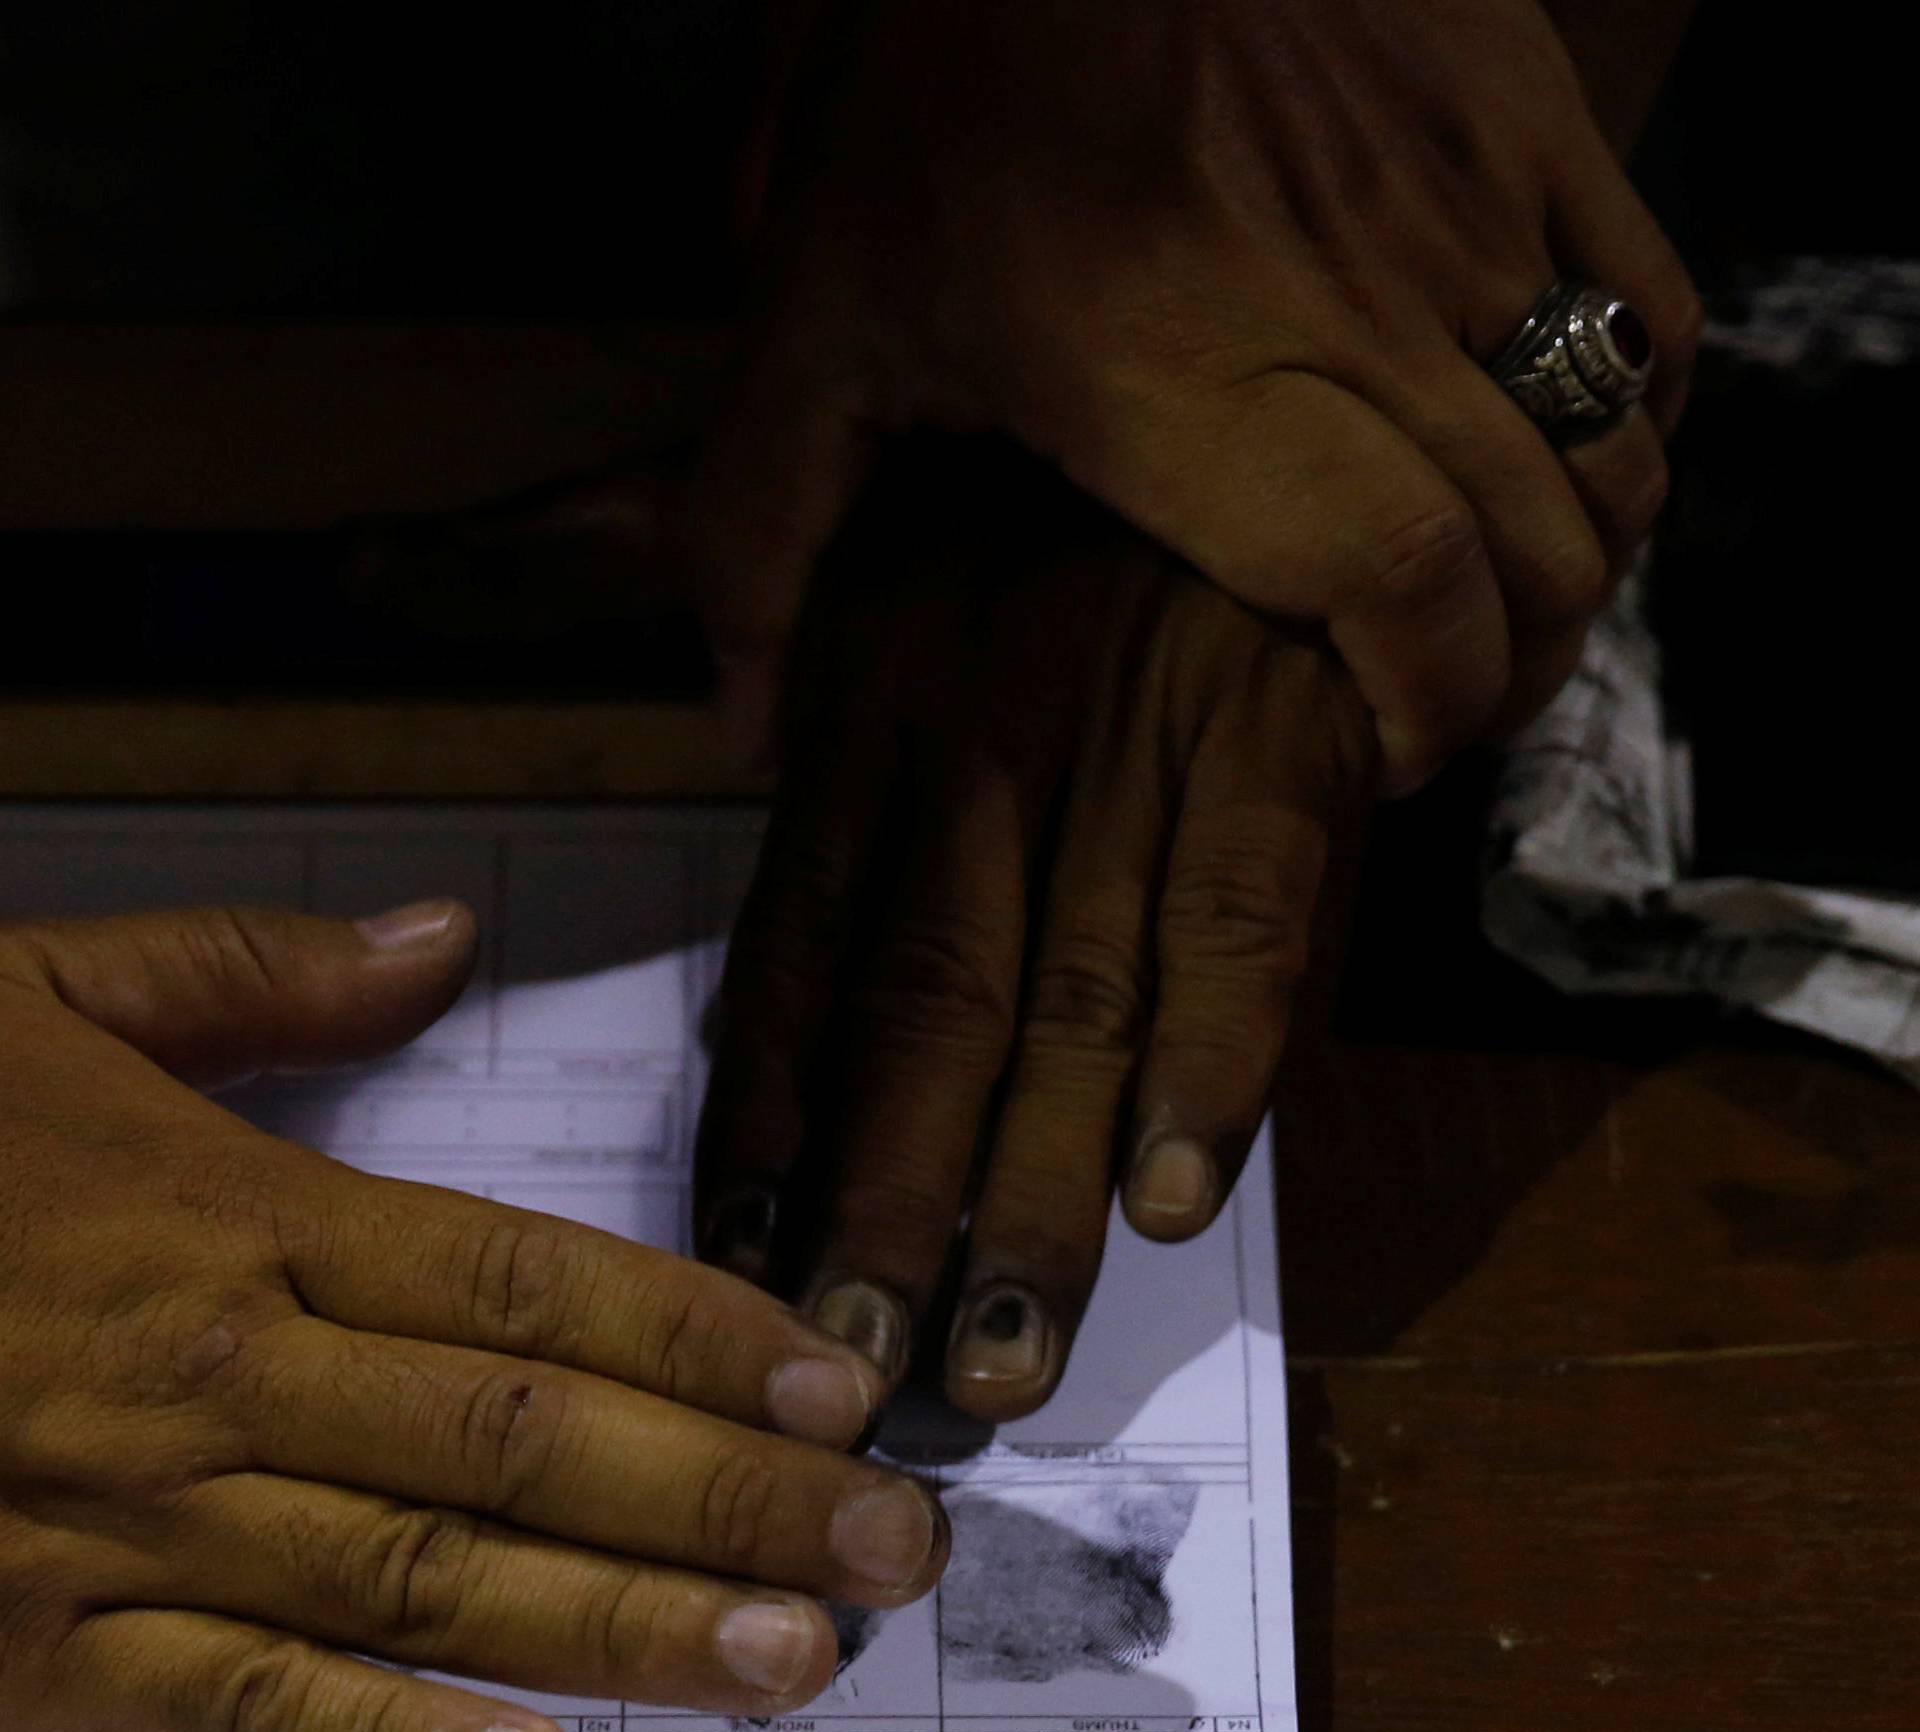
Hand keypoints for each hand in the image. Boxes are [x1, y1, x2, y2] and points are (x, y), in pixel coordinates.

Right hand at [0, 903, 946, 1731]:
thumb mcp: (31, 995)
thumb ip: (254, 978)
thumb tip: (449, 933)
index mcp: (236, 1212)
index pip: (522, 1278)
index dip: (699, 1337)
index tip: (842, 1389)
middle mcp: (218, 1374)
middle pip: (521, 1440)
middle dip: (727, 1505)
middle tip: (896, 1556)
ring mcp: (130, 1526)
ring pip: (423, 1581)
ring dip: (624, 1632)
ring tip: (800, 1664)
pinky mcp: (35, 1662)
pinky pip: (237, 1711)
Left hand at [682, 0, 1697, 790]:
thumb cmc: (937, 72)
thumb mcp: (815, 308)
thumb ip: (761, 532)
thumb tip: (738, 719)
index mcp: (1185, 372)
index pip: (1404, 580)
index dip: (1427, 706)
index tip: (1374, 760)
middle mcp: (1355, 299)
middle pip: (1536, 542)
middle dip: (1510, 672)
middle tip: (1434, 708)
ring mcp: (1465, 198)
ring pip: (1614, 445)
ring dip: (1575, 563)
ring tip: (1492, 606)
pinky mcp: (1528, 112)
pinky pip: (1650, 311)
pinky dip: (1629, 416)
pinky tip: (1551, 453)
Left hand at [695, 458, 1372, 1417]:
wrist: (1268, 314)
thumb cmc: (1052, 454)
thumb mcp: (891, 522)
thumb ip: (812, 669)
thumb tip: (748, 783)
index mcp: (863, 700)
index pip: (793, 950)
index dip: (767, 1124)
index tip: (739, 1268)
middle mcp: (973, 735)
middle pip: (916, 1013)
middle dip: (882, 1209)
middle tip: (855, 1372)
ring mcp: (1126, 739)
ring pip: (1063, 1005)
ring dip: (1029, 1197)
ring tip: (1004, 1361)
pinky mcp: (1275, 735)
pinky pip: (1239, 925)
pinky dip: (1205, 1068)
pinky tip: (1168, 1207)